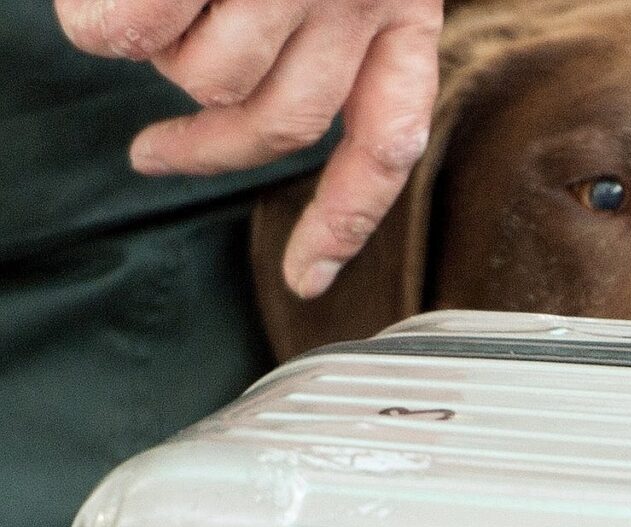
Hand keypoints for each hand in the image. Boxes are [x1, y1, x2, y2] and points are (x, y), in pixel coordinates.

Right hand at [56, 0, 442, 299]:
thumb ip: (297, 37)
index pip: (387, 146)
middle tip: (155, 154)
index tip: (306, 280)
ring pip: (214, 81)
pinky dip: (114, 23)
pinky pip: (144, 33)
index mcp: (401, 5)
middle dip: (208, 149)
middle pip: (283, 125)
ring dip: (166, 56)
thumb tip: (232, 103)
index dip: (345, 220)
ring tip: (156, 9)